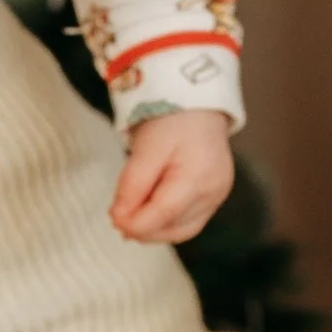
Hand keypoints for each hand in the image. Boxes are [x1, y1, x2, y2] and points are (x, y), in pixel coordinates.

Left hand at [109, 109, 235, 245]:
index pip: (163, 214)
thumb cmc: (172, 118)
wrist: (198, 102)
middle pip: (174, 227)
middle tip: (118, 218)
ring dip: (154, 229)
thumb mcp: (146, 148)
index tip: (113, 219)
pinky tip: (150, 213)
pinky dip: (167, 222)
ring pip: (182, 229)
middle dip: (143, 229)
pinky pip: (189, 220)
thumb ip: (132, 184)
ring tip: (132, 217)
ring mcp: (218, 195)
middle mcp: (214, 192)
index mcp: (198, 176)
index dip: (135, 223)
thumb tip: (120, 218)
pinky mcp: (215, 195)